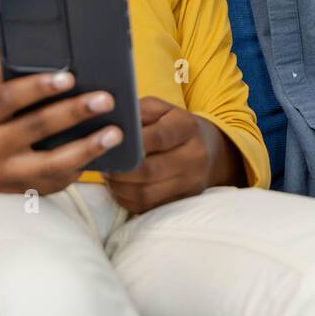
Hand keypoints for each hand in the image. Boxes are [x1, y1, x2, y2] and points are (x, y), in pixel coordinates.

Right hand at [0, 58, 122, 195]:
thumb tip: (44, 58)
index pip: (7, 99)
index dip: (37, 87)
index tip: (67, 77)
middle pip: (34, 129)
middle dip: (73, 113)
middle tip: (105, 100)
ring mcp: (3, 174)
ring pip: (49, 164)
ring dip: (87, 149)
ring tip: (115, 133)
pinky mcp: (17, 191)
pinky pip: (52, 183)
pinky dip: (78, 169)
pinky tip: (101, 156)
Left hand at [102, 96, 245, 212]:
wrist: (210, 151)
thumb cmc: (175, 126)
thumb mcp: (162, 109)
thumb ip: (139, 111)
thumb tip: (111, 125)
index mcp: (188, 127)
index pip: (158, 138)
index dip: (131, 144)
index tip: (108, 144)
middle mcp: (194, 156)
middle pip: (150, 170)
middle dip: (120, 170)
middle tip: (104, 164)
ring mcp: (190, 182)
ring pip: (145, 193)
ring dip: (120, 187)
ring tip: (110, 175)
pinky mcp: (182, 200)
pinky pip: (146, 206)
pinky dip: (126, 198)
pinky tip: (120, 186)